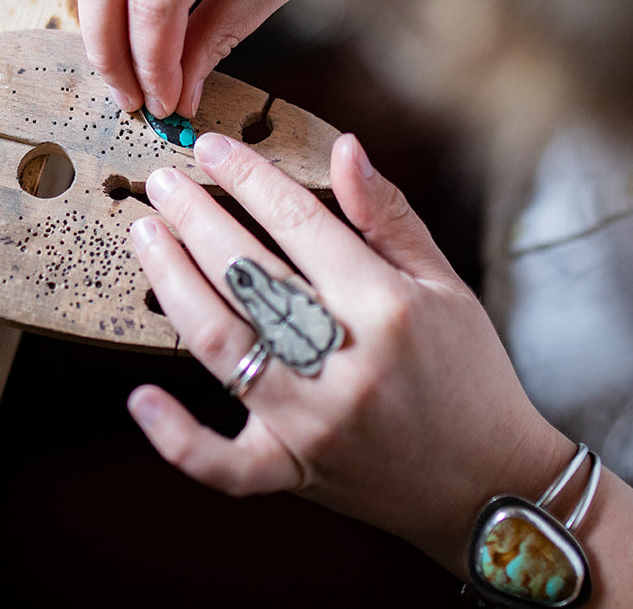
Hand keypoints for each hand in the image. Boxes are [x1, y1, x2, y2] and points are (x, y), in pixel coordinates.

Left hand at [126, 131, 570, 570]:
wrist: (491, 485)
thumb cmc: (468, 374)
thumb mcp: (445, 285)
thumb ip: (388, 216)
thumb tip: (345, 148)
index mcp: (385, 306)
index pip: (299, 223)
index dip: (249, 177)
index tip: (212, 147)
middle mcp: (342, 361)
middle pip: (247, 274)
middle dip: (196, 218)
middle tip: (162, 181)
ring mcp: (311, 422)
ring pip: (219, 344)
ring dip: (172, 283)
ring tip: (145, 235)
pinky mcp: (293, 471)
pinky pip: (224, 463)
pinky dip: (178, 436)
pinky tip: (141, 398)